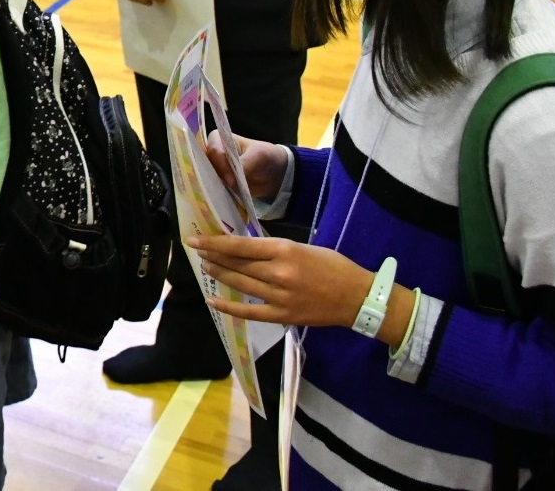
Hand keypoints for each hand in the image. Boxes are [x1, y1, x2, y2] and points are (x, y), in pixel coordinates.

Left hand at [186, 235, 370, 328]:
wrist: (358, 297)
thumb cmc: (333, 266)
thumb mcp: (303, 247)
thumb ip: (275, 249)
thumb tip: (246, 248)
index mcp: (284, 251)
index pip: (240, 246)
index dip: (215, 242)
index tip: (196, 239)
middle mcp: (278, 273)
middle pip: (237, 264)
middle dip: (213, 256)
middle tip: (197, 249)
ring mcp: (279, 296)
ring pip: (240, 284)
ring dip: (219, 275)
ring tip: (205, 266)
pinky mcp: (282, 315)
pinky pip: (250, 312)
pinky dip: (229, 306)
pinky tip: (213, 299)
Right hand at [204, 130, 289, 200]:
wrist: (273, 174)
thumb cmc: (265, 156)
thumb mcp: (258, 155)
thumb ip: (245, 163)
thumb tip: (232, 179)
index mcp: (218, 139)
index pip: (213, 151)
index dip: (221, 164)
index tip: (231, 178)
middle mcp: (212, 154)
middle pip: (205, 165)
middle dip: (215, 176)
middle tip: (229, 186)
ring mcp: (214, 169)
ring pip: (207, 178)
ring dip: (216, 186)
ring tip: (226, 194)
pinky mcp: (218, 182)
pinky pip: (213, 188)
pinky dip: (218, 194)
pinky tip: (225, 199)